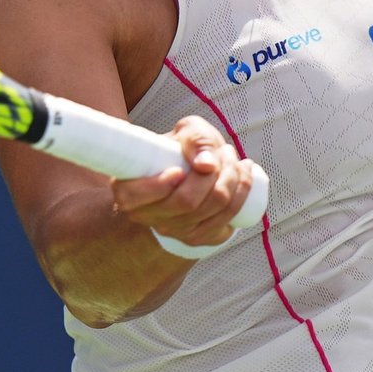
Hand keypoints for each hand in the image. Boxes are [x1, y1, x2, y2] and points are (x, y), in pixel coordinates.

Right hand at [109, 115, 255, 250]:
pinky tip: (243, 177)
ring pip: (212, 210)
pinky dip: (241, 196)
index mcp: (129, 192)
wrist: (192, 166)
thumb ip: (195, 140)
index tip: (178, 168)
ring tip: (234, 158)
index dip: (160, 185)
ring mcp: (174, 232)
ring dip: (233, 180)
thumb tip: (206, 166)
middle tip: (224, 151)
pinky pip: (225, 224)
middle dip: (215, 172)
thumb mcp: (186, 132)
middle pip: (187, 202)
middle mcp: (148, 218)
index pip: (137, 198)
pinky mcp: (198, 239)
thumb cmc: (181, 148)